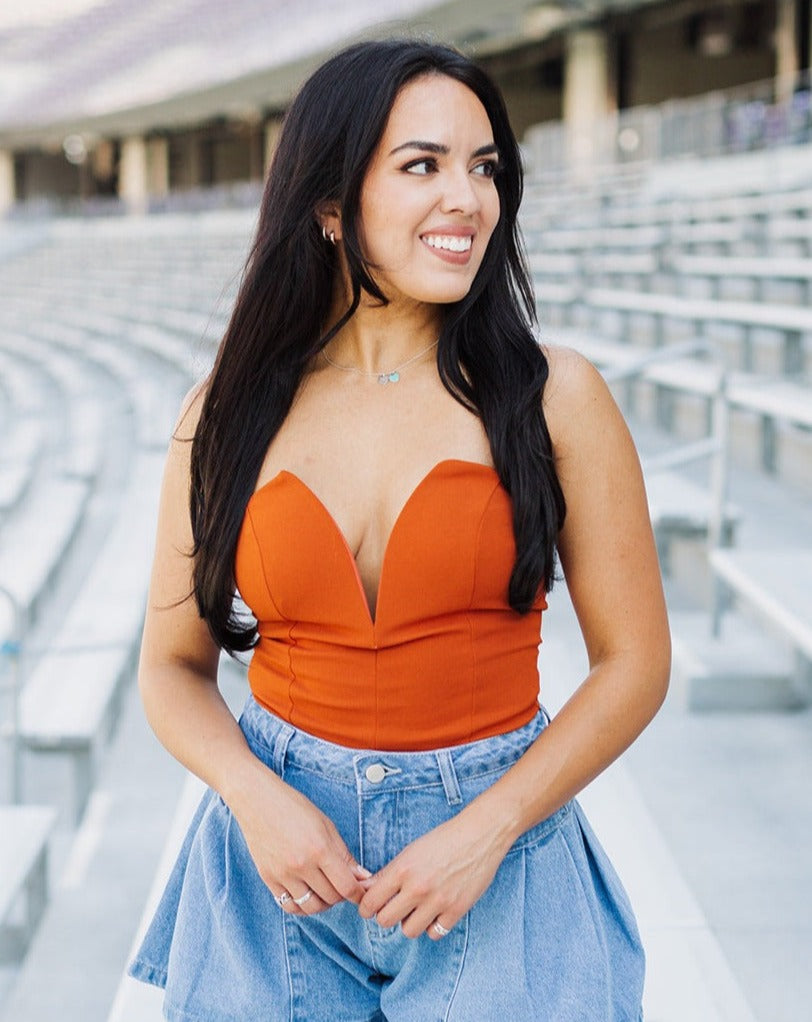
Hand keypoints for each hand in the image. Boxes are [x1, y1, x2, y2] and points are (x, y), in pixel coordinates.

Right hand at [230, 765, 369, 915]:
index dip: (358, 894)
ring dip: (323, 904)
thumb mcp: (326, 825)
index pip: (347, 886)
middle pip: (331, 898)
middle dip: (342, 895)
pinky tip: (307, 894)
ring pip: (311, 907)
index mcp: (320, 848)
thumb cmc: (294, 807)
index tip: (362, 893)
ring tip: (325, 891)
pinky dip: (301, 906)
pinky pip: (289, 905)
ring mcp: (283, 874)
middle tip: (343, 885)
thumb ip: (344, 854)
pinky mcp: (268, 879)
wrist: (257, 801)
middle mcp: (301, 865)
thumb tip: (362, 877)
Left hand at [357, 803, 511, 938]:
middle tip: (394, 907)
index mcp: (402, 869)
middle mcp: (417, 887)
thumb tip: (364, 888)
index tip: (371, 906)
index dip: (367, 907)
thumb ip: (388, 873)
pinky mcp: (456, 910)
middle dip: (386, 915)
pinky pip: (434, 933)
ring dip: (409, 922)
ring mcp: (437, 901)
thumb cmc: (443, 839)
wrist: (479, 835)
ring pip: (408, 931)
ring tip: (417, 909)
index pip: (370, 902)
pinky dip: (432, 926)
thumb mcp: (411, 851)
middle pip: (384, 920)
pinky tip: (435, 912)